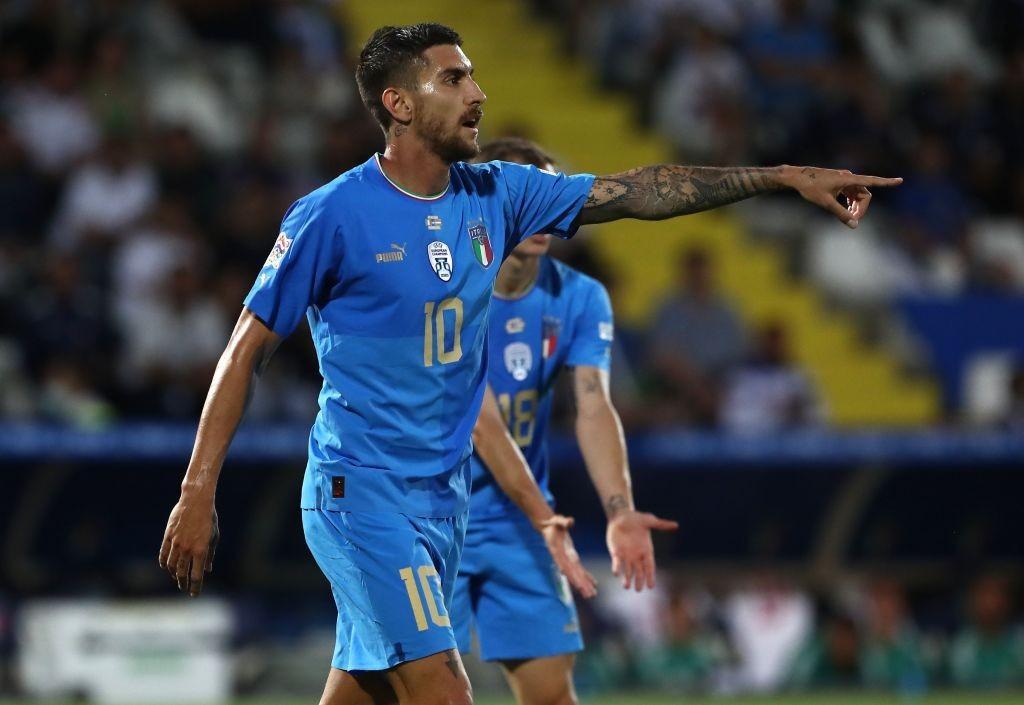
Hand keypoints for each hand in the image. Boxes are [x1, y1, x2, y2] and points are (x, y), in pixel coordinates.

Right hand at [159, 492, 218, 596]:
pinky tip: (167, 567)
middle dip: (183, 584)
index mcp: (201, 550)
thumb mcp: (214, 536)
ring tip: (177, 578)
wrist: (196, 500)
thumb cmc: (209, 518)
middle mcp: (187, 549)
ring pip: (171, 566)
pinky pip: (163, 555)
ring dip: (174, 574)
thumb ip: (209, 554)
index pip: (196, 576)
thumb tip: (207, 570)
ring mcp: (176, 543)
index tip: (194, 594)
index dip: (195, 587)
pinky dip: (164, 563)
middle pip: (182, 573)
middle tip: (184, 588)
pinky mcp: (167, 536)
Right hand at [540, 515, 597, 598]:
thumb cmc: (553, 524)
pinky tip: (593, 583)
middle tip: (589, 595)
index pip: (565, 565)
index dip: (572, 575)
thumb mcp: (558, 520)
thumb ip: (564, 522)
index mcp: (559, 551)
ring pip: (577, 574)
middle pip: (572, 573)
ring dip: (584, 584)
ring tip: (592, 595)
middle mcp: (563, 558)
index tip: (577, 585)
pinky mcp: (571, 558)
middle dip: (581, 584)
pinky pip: (579, 569)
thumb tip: (570, 521)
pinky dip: (586, 576)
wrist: (549, 527)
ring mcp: (567, 559)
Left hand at [607, 510, 677, 591]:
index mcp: (646, 550)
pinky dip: (616, 568)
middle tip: (638, 590)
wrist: (621, 516)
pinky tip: (615, 574)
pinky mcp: (616, 552)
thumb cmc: (636, 518)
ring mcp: (626, 555)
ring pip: (628, 570)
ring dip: (627, 578)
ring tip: (626, 587)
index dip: (650, 576)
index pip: (649, 566)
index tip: (651, 586)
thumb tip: (676, 525)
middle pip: (639, 571)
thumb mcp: (649, 521)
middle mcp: (637, 556)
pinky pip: (616, 562)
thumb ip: (661, 524)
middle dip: (639, 580)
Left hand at [782, 166, 901, 228]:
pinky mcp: (838, 182)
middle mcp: (848, 177)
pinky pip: (850, 192)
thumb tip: (855, 225)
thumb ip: (841, 214)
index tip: (900, 181)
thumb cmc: (810, 188)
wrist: (796, 178)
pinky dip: (850, 202)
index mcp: (848, 179)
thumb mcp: (826, 203)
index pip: (872, 181)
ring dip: (856, 206)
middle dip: (862, 207)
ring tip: (848, 217)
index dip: (887, 182)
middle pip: (864, 193)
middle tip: (853, 221)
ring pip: (857, 194)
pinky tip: (845, 210)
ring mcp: (843, 179)